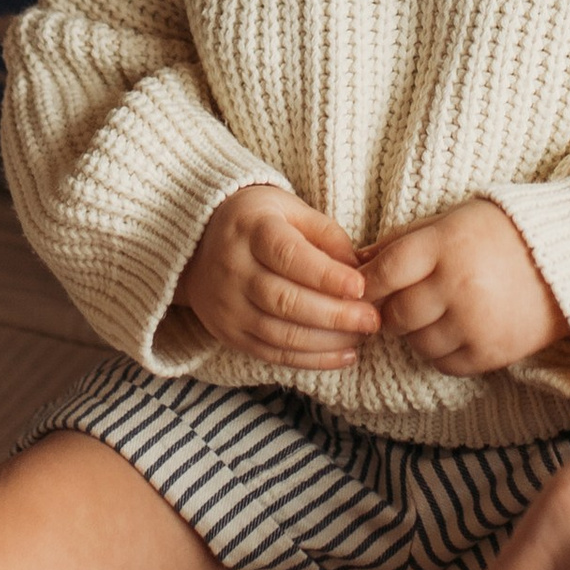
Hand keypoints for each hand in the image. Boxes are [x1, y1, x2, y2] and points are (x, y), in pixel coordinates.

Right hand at [176, 185, 377, 368]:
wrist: (197, 245)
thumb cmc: (258, 223)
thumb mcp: (290, 209)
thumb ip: (325, 233)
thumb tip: (358, 267)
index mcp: (250, 230)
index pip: (288, 256)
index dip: (326, 275)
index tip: (360, 287)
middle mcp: (232, 270)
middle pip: (284, 300)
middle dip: (334, 315)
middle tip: (372, 319)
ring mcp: (227, 306)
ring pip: (280, 333)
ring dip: (327, 341)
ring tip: (362, 337)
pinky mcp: (229, 334)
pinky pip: (273, 354)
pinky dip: (312, 360)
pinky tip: (344, 355)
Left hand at [361, 197, 564, 376]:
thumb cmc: (503, 233)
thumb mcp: (452, 220)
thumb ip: (403, 240)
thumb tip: (356, 260)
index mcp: (446, 245)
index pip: (385, 272)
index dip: (367, 284)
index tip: (363, 288)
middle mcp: (458, 285)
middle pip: (396, 314)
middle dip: (390, 311)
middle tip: (401, 302)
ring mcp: (476, 322)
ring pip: (417, 343)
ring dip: (417, 332)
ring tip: (436, 313)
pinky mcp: (492, 352)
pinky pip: (445, 363)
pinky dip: (442, 351)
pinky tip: (456, 330)